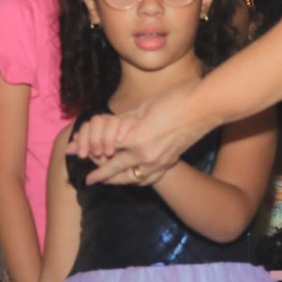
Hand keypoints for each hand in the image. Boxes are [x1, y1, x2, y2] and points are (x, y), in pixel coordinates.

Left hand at [70, 83, 206, 185]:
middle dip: (99, 174)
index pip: (106, 149)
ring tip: (104, 182)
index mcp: (135, 138)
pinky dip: (136, 180)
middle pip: (115, 169)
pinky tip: (131, 179)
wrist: (204, 107)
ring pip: (131, 178)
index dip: (90, 150)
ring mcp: (159, 162)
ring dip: (115, 181)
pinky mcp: (169, 162)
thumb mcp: (142, 108)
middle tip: (87, 179)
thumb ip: (124, 122)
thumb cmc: (174, 100)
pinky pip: (148, 178)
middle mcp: (145, 155)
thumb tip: (112, 131)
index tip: (78, 151)